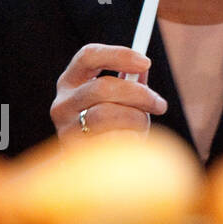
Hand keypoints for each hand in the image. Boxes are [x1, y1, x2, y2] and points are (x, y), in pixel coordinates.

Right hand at [50, 43, 168, 142]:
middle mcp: (63, 103)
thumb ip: (130, 82)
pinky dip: (128, 139)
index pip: (88, 55)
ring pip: (108, 115)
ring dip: (135, 119)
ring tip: (140, 126)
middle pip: (103, 87)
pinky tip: (129, 142)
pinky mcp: (75, 152)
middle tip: (159, 104)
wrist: (95, 168)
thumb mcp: (120, 99)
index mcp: (72, 81)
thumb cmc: (112, 125)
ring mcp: (66, 128)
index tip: (146, 63)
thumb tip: (143, 67)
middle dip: (138, 94)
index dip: (118, 55)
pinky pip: (110, 140)